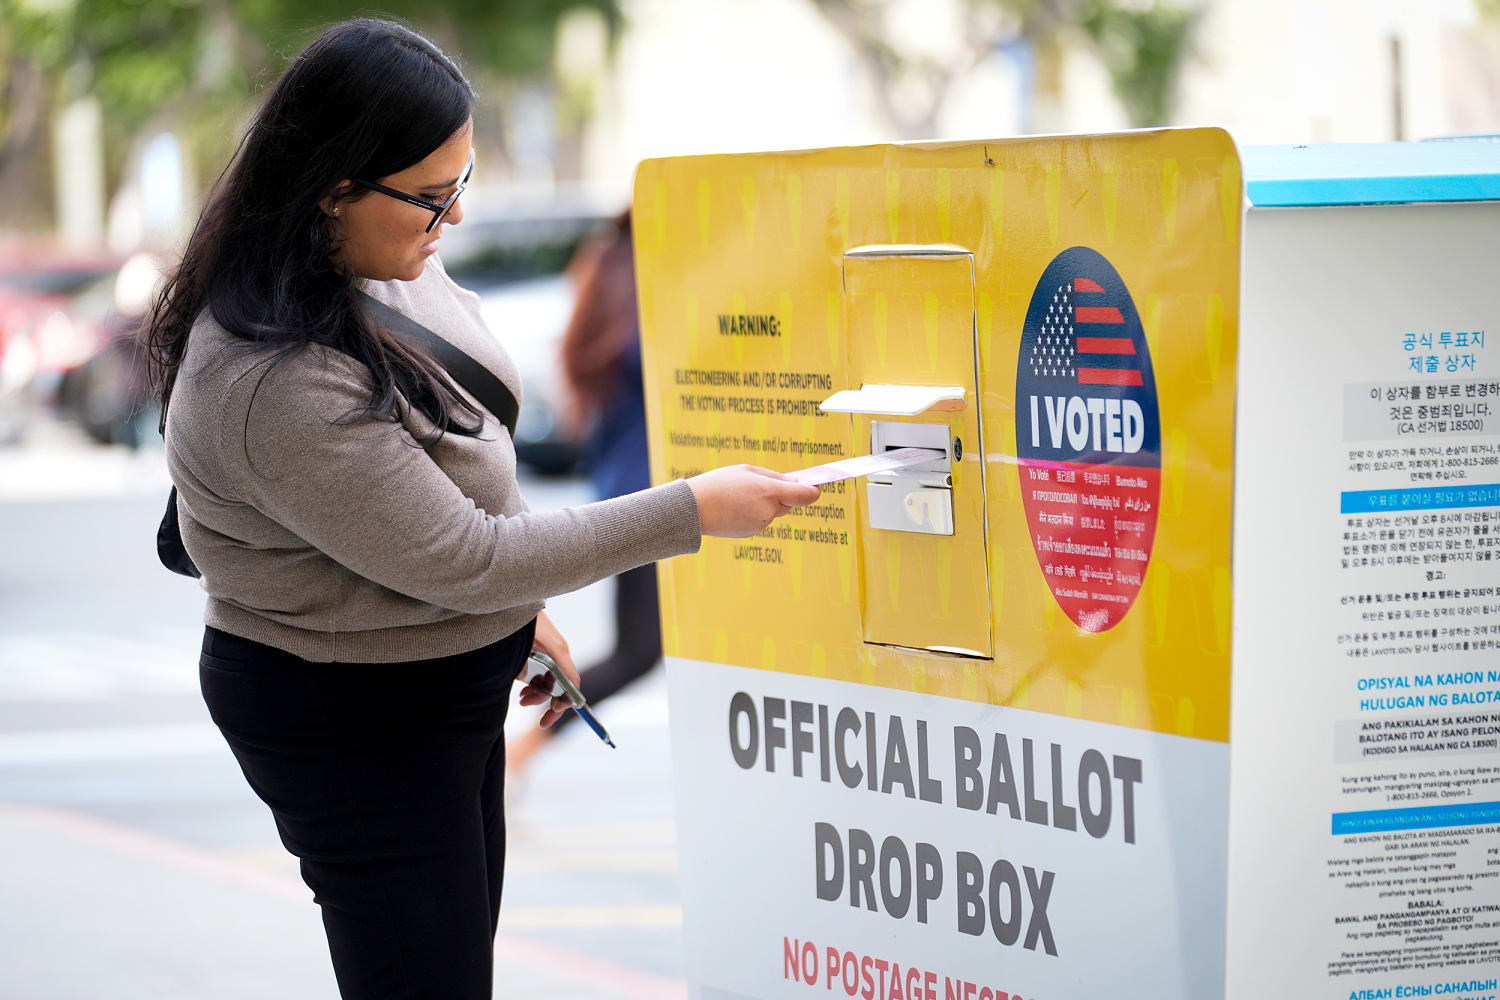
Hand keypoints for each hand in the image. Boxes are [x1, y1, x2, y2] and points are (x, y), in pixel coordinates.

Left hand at [516, 610, 580, 728]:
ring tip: (522, 699)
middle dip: (546, 701)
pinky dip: (535, 681)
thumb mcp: (519, 645)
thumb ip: (522, 666)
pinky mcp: (543, 647)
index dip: (564, 703)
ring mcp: (552, 649)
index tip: (550, 715)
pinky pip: (544, 670)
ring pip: (551, 679)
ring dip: (538, 692)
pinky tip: (522, 685)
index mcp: (558, 651)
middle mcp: (559, 651)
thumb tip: (524, 681)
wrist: (514, 597)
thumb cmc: (519, 620)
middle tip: (530, 711)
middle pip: (561, 684)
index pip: (572, 683)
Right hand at [687, 465, 822, 537]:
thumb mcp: (748, 471)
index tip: (816, 485)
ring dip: (766, 503)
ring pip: (774, 512)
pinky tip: (736, 506)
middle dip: (784, 494)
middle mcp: (768, 511)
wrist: (692, 509)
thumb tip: (796, 484)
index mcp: (769, 492)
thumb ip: (775, 477)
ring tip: (742, 494)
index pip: (806, 496)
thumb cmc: (719, 483)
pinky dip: (754, 513)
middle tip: (767, 484)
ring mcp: (760, 525)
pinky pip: (761, 520)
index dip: (814, 490)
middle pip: (790, 503)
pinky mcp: (751, 533)